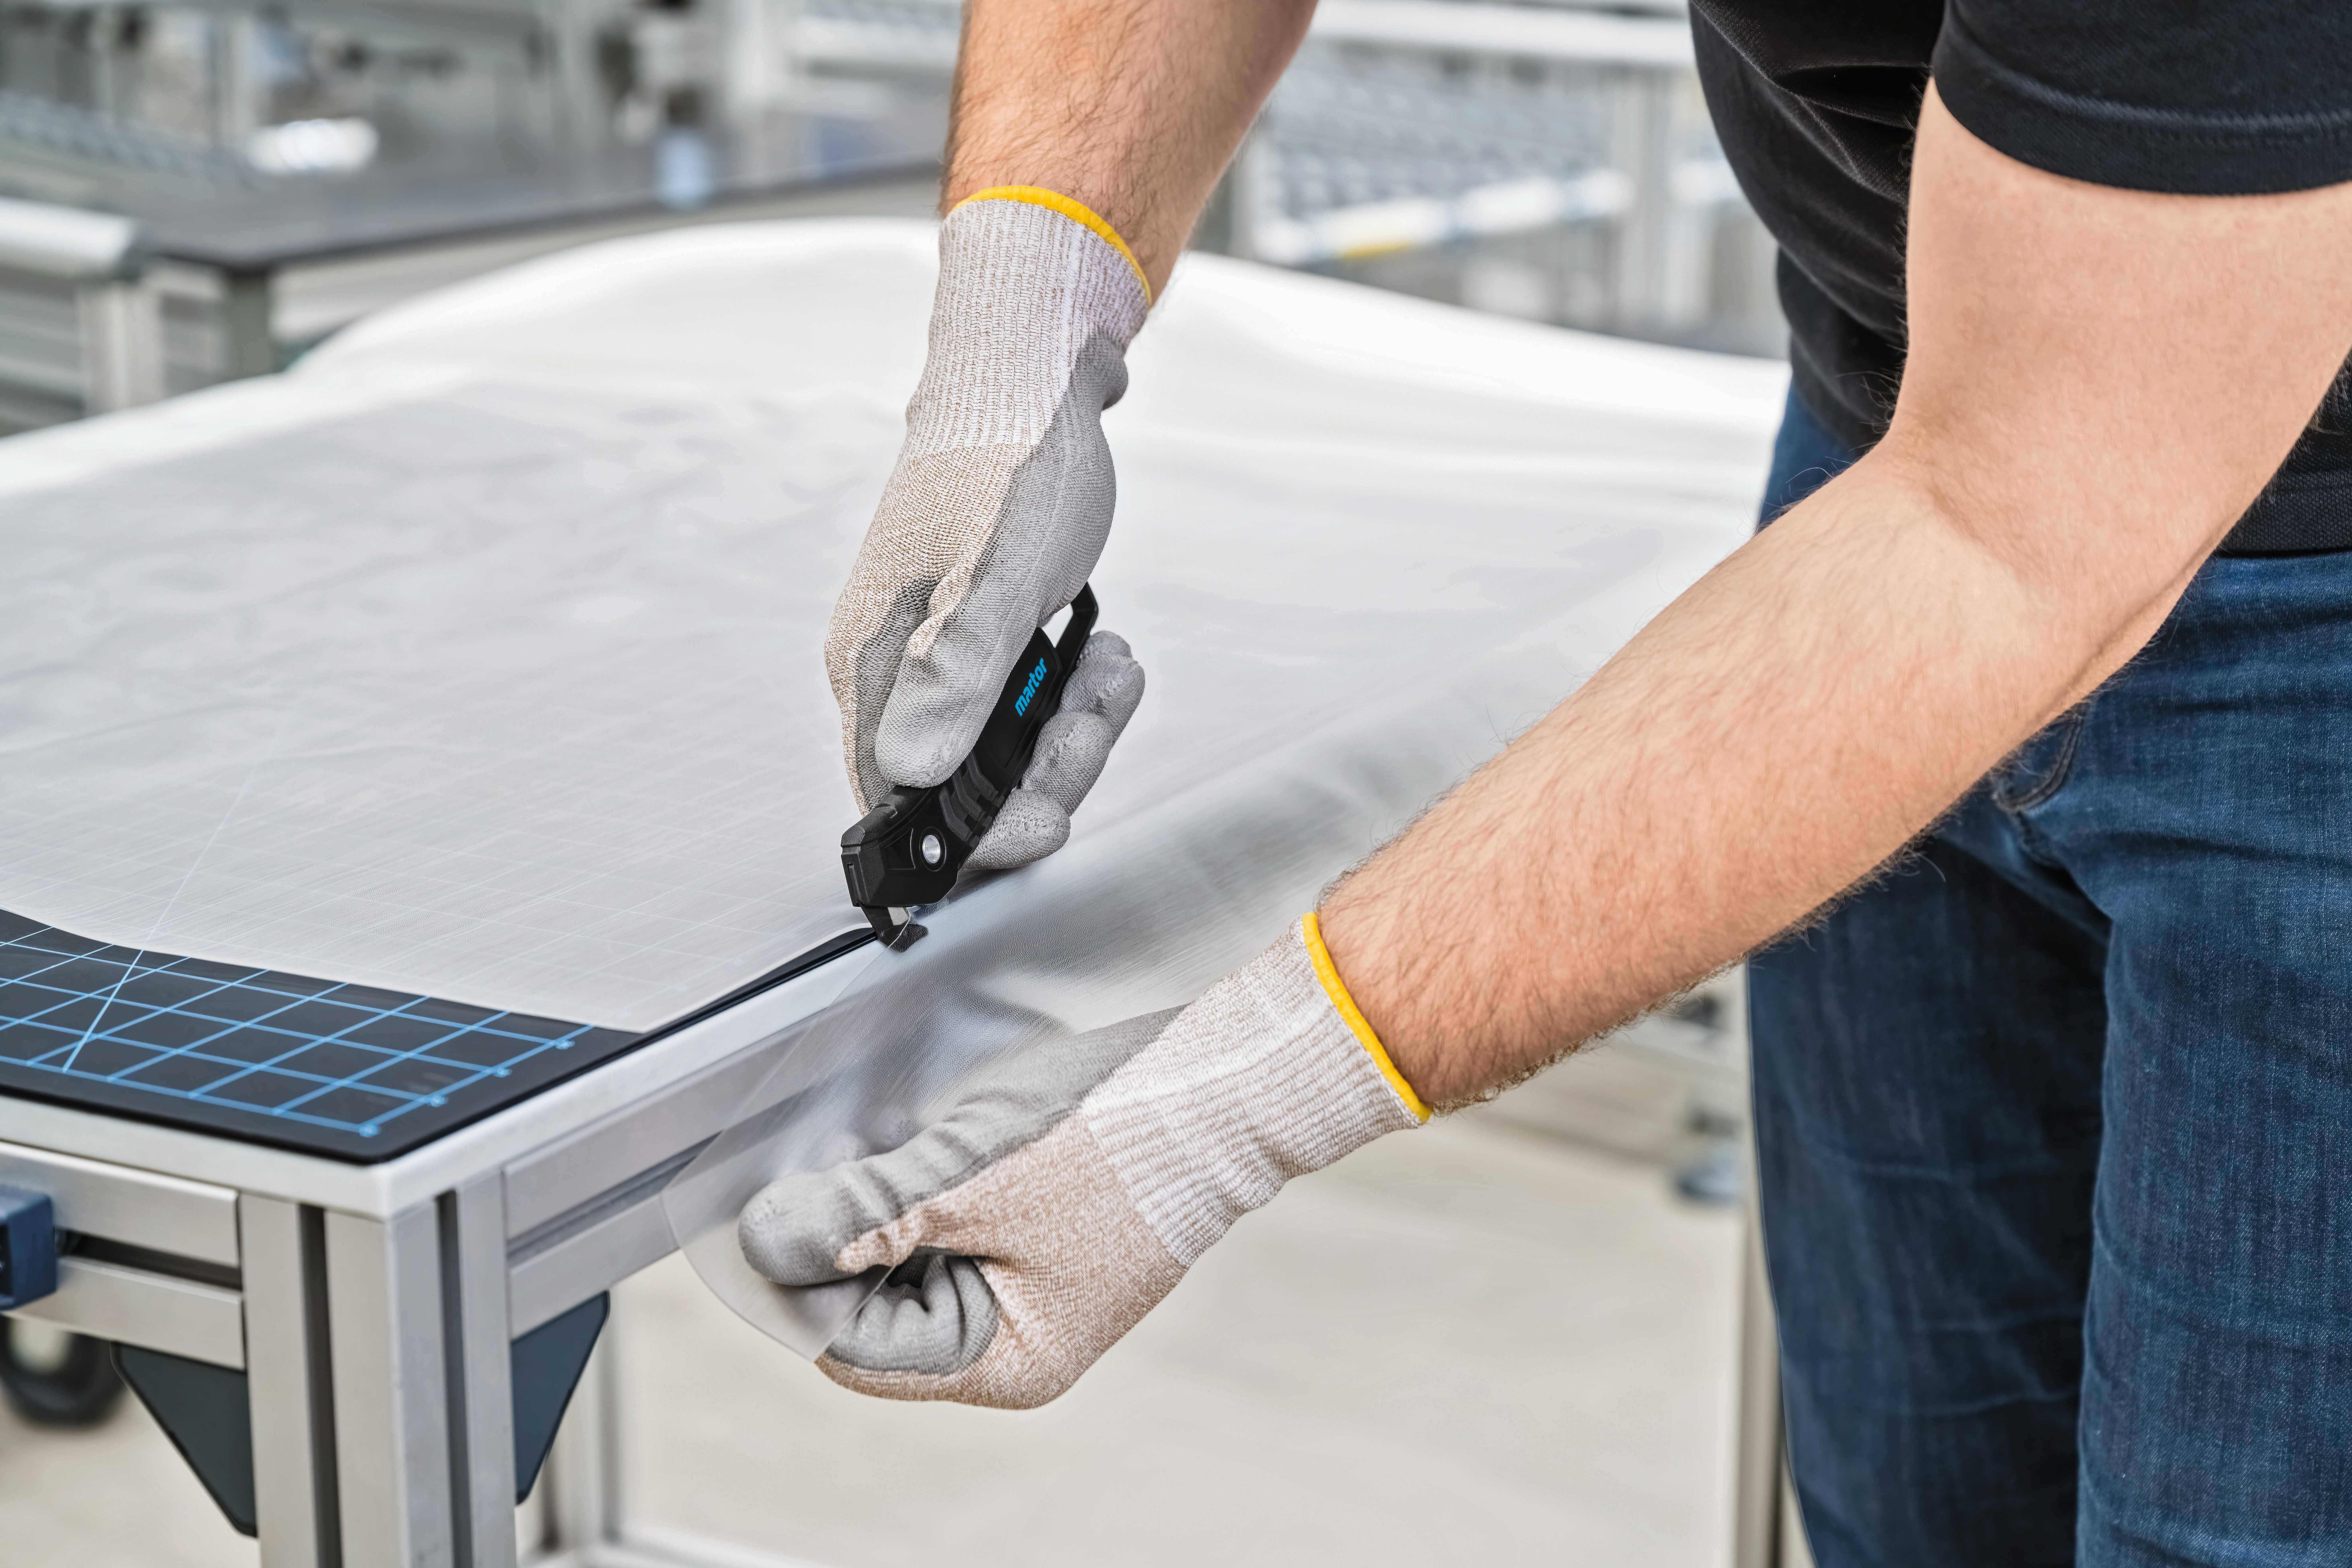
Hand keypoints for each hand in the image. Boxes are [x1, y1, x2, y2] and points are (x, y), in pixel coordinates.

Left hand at [737, 916, 1430, 1406]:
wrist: (1217, 1088)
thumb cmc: (1119, 1139)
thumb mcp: (974, 1179)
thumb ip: (868, 1217)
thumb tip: (776, 1243)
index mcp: (1008, 1359)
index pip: (857, 1346)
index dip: (804, 1283)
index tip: (767, 1217)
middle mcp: (1017, 1341)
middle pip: (879, 1312)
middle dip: (843, 1242)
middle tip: (826, 1167)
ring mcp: (1029, 1290)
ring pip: (908, 1267)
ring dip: (880, 1212)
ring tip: (875, 1151)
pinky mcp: (1035, 1241)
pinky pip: (948, 1234)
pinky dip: (922, 1196)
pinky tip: (918, 1150)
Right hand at [826, 192, 1149, 869]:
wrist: (1031, 376)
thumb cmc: (1013, 461)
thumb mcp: (1000, 574)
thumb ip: (956, 676)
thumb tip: (910, 774)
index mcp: (876, 665)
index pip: (901, 803)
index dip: (979, 836)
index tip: (1054, 821)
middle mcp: (893, 672)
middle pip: (961, 790)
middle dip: (1047, 769)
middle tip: (1101, 706)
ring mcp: (935, 659)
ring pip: (1003, 754)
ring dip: (1073, 728)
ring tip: (1115, 666)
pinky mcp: (976, 643)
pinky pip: (1023, 708)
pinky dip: (1073, 695)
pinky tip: (1108, 652)